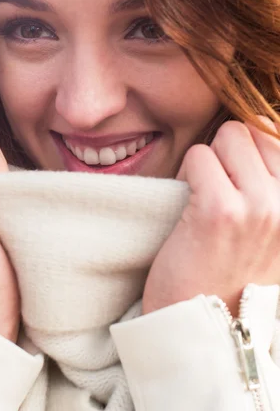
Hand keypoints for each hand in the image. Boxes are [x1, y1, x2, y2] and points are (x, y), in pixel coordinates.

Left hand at [143, 117, 279, 316]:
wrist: (203, 328)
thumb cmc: (228, 275)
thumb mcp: (268, 232)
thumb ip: (267, 187)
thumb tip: (257, 128)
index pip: (275, 135)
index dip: (244, 152)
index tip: (232, 182)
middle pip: (251, 130)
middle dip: (225, 152)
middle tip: (214, 190)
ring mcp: (259, 207)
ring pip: (227, 135)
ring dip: (206, 162)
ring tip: (202, 198)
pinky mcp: (220, 210)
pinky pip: (198, 156)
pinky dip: (186, 174)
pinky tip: (187, 207)